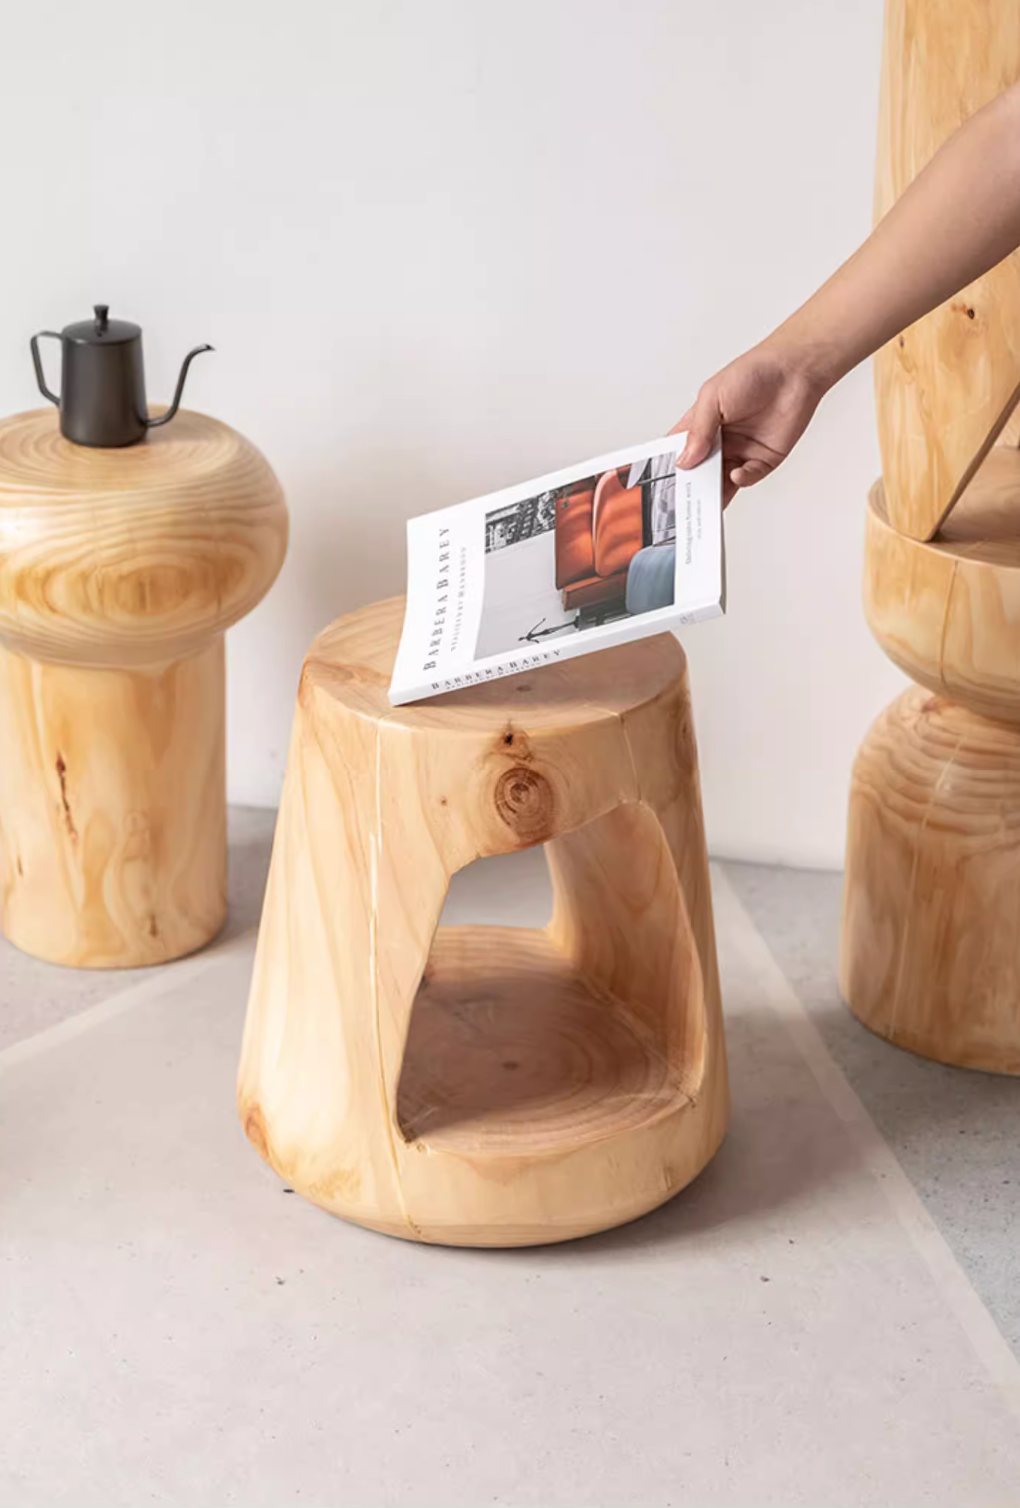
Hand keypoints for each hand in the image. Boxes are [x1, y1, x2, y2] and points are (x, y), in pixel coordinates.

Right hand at [673, 340, 828, 505]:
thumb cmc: (753, 372)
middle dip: (693, 485)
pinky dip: (742, 479)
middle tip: (685, 499)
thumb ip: (698, 430)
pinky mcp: (764, 459)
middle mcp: (720, 440)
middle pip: (701, 471)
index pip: (680, 451)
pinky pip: (749, 477)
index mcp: (702, 424)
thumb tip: (684, 460)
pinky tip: (738, 474)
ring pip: (723, 480)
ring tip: (708, 500)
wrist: (794, 370)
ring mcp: (741, 451)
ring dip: (716, 491)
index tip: (663, 482)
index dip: (671, 466)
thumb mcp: (713, 397)